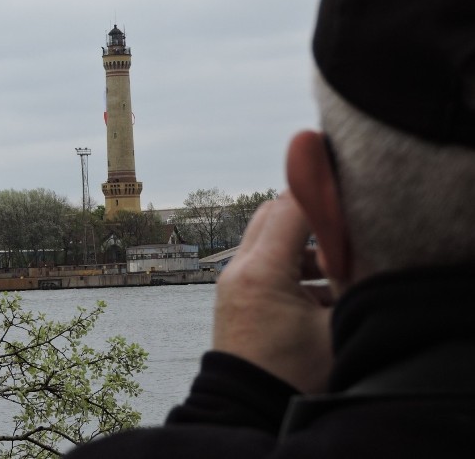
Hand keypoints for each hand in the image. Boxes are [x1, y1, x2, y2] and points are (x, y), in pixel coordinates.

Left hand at [212, 190, 332, 393]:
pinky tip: (320, 293)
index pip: (291, 208)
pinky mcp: (235, 295)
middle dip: (310, 216)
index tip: (346, 188)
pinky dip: (289, 265)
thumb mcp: (336, 328)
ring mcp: (233, 282)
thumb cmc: (291, 375)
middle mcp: (240, 269)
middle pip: (272, 215)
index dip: (321, 194)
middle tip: (344, 230)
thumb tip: (364, 253)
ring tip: (337, 273)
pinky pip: (262, 263)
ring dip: (302, 244)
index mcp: (262, 271)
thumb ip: (351, 284)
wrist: (245, 408)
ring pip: (267, 238)